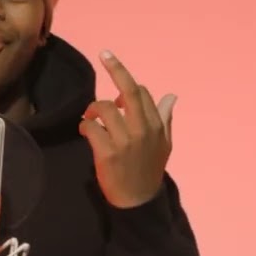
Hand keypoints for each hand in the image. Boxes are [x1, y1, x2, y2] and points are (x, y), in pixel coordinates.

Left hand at [78, 50, 176, 208]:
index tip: (117, 84)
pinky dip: (84, 126)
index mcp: (156, 126)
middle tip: (105, 54)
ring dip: (93, 109)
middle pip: (130, 91)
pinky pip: (90, 127)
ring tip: (90, 117)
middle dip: (117, 69)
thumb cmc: (149, 170)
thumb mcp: (164, 144)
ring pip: (105, 108)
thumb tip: (171, 96)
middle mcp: (142, 130)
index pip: (141, 93)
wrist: (138, 201)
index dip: (126, 85)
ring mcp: (125, 142)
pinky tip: (85, 131)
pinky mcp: (107, 153)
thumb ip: (165, 118)